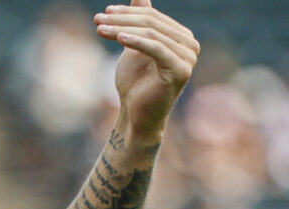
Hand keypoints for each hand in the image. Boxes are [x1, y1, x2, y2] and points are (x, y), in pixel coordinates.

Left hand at [94, 1, 198, 143]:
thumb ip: (140, 21)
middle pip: (152, 23)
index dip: (128, 12)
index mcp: (181, 37)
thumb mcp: (134, 46)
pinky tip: (117, 37)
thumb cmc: (134, 83)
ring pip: (151, 34)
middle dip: (123, 19)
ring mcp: (188, 58)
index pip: (152, 17)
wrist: (136, 115)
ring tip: (100, 29)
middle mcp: (190, 45)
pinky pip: (155, 48)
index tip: (104, 12)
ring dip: (122, 29)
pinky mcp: (181, 70)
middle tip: (98, 19)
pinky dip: (135, 41)